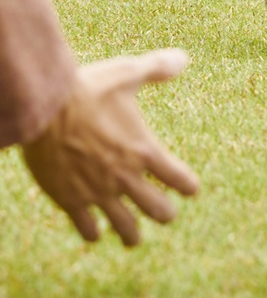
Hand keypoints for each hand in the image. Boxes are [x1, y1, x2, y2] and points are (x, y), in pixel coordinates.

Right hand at [22, 49, 198, 245]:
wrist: (45, 109)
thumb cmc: (87, 88)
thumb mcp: (126, 73)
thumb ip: (156, 68)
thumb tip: (183, 58)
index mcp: (144, 151)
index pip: (180, 180)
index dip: (188, 186)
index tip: (190, 189)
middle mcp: (126, 177)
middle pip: (159, 211)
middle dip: (164, 214)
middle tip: (164, 214)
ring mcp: (98, 192)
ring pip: (125, 227)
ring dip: (131, 234)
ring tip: (132, 239)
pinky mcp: (71, 199)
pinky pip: (87, 227)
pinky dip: (93, 232)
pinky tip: (94, 232)